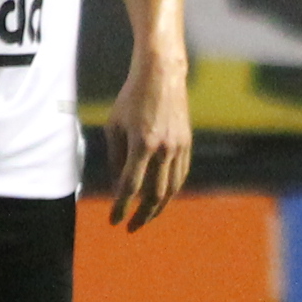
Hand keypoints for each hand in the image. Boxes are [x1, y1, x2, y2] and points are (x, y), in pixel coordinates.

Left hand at [102, 49, 190, 230]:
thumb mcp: (114, 125)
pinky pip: (180, 175)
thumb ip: (115, 157)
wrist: (162, 74)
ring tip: (147, 217)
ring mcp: (178, 147)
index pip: (130, 186)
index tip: (114, 221)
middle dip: (142, 215)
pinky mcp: (187, 143)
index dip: (121, 207)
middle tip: (131, 227)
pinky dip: (171, 191)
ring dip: (159, 208)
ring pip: (171, 189)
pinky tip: (161, 198)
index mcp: (142, 144)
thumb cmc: (131, 97)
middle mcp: (163, 149)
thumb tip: (117, 185)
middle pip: (154, 195)